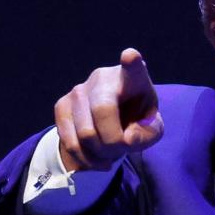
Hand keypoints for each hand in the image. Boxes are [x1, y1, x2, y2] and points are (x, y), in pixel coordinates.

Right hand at [53, 48, 163, 170]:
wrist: (113, 122)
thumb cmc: (137, 121)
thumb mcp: (152, 129)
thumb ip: (147, 134)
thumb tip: (127, 138)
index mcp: (132, 77)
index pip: (133, 67)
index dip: (131, 61)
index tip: (130, 56)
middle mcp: (103, 77)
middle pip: (103, 111)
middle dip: (113, 141)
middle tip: (122, 149)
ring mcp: (79, 89)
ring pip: (84, 132)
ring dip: (100, 154)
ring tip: (110, 154)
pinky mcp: (62, 105)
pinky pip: (68, 140)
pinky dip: (84, 158)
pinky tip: (96, 159)